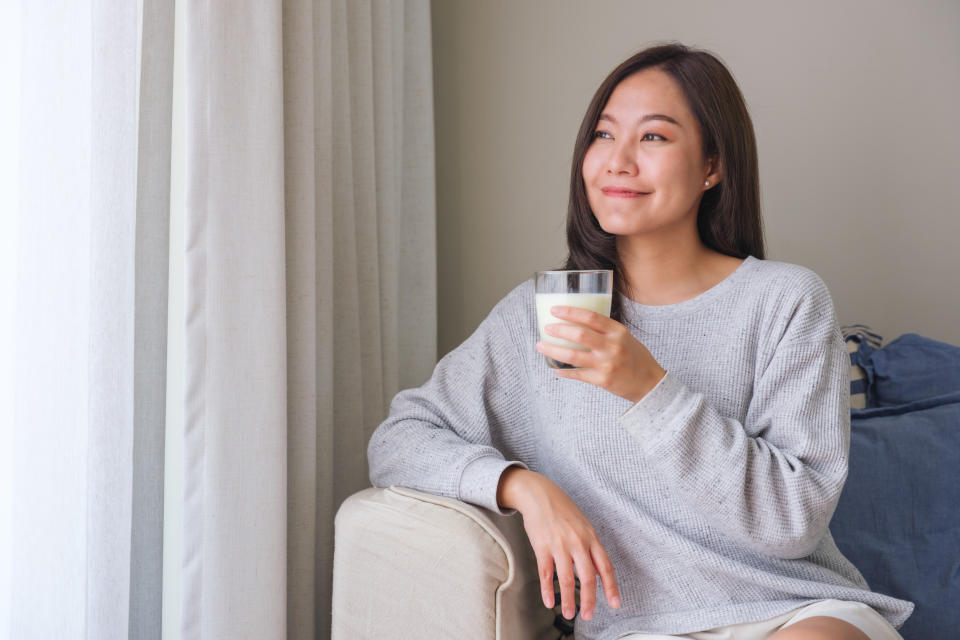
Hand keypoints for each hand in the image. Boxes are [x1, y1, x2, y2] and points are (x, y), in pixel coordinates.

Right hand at [497, 467, 621, 620]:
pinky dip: (548, 590)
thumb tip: (595, 572)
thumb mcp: (582, 525)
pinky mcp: (542, 546)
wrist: (538, 494)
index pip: (605, 567)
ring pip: (566, 579)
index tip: (615, 604)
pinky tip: (549, 601)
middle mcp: (578, 542)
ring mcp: (559, 545)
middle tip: (589, 615)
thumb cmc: (562, 509)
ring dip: (569, 600)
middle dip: (589, 600)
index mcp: (591, 537)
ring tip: (569, 614)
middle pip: (587, 577)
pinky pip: (546, 573)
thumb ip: (590, 548)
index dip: (611, 587)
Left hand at [536, 306, 666, 402]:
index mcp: (617, 332)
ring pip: (573, 355)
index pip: (591, 317)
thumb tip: (576, 321)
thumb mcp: (624, 337)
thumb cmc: (635, 356)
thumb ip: (604, 330)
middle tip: (546, 327)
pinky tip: (554, 367)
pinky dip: (563, 371)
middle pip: (579, 334)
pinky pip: (577, 374)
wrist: (649, 383)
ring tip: (540, 345)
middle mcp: (612, 347)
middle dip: (559, 329)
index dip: (570, 312)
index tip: (555, 310)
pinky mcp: (602, 380)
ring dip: (553, 350)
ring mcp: (606, 364)